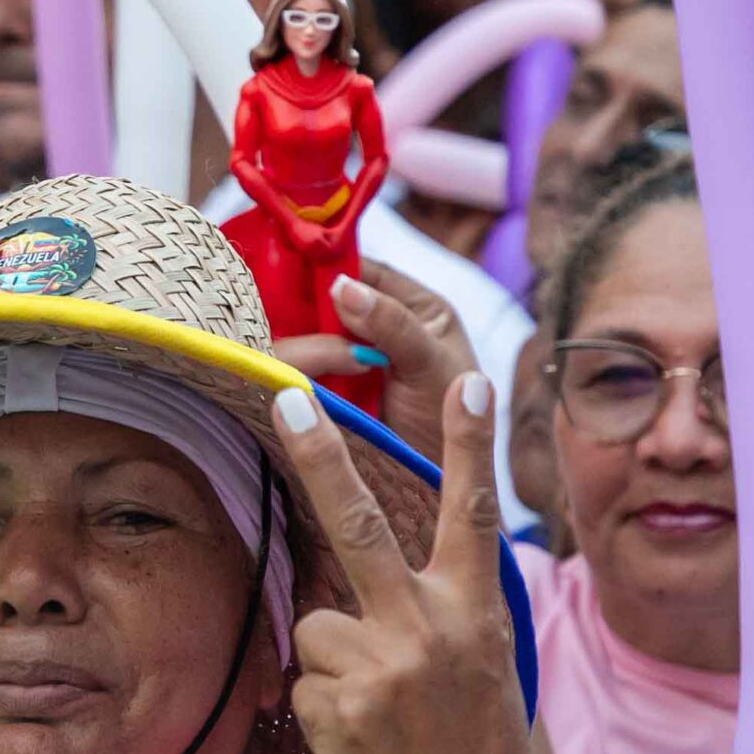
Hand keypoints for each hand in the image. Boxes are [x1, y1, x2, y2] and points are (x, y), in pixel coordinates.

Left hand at [276, 372, 556, 753]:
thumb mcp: (477, 675)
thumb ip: (433, 616)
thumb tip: (357, 578)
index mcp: (475, 615)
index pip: (475, 514)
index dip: (470, 445)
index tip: (472, 379)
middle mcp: (431, 627)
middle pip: (359, 524)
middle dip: (318, 456)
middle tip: (284, 399)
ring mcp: (382, 663)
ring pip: (313, 621)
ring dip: (328, 662)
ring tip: (374, 718)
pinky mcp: (337, 702)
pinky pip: (301, 676)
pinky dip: (318, 704)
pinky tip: (358, 744)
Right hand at [277, 260, 477, 460]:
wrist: (445, 484)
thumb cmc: (459, 424)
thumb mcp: (432, 365)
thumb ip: (392, 324)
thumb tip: (341, 286)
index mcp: (410, 305)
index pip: (360, 270)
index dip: (327, 269)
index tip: (294, 276)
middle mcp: (373, 329)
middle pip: (319, 306)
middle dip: (313, 326)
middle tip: (324, 354)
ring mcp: (344, 365)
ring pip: (301, 343)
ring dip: (309, 360)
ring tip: (327, 387)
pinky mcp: (324, 397)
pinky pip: (296, 377)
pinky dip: (294, 382)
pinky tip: (296, 392)